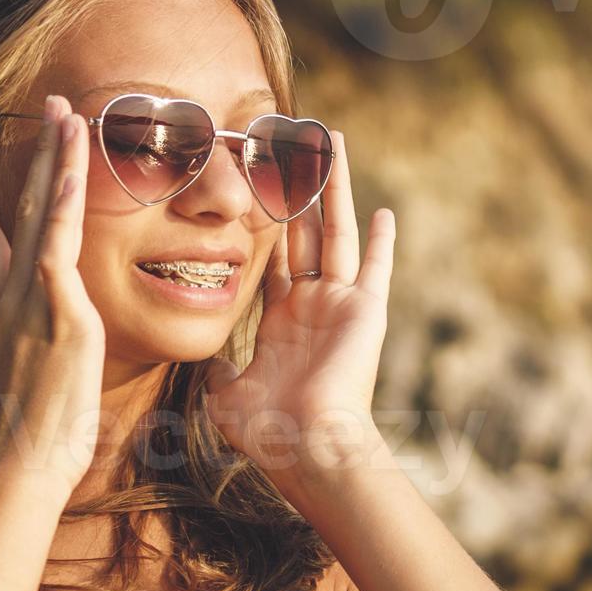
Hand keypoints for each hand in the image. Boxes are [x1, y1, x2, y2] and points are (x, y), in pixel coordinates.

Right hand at [0, 97, 105, 493]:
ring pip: (43, 215)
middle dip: (31, 154)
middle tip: (44, 105)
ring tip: (68, 112)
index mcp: (3, 309)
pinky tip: (72, 170)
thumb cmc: (29, 436)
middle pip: (18, 208)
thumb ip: (21, 346)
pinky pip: (60, 248)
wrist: (22, 466)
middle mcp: (12, 296)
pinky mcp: (60, 316)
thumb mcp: (22, 377)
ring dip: (57, 159)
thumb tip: (15, 341)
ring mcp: (33, 302)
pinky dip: (65, 206)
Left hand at [206, 129, 395, 481]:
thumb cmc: (267, 430)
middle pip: (303, 231)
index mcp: (280, 320)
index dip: (262, 220)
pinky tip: (383, 212)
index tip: (255, 184)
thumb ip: (219, 368)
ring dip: (332, 188)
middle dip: (296, 186)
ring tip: (329, 145)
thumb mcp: (227, 394)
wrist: (306, 447)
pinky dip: (380, 242)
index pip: (271, 256)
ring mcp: (339, 305)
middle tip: (291, 143)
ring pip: (334, 232)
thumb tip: (208, 358)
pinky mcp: (365, 310)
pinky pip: (374, 269)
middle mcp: (311, 305)